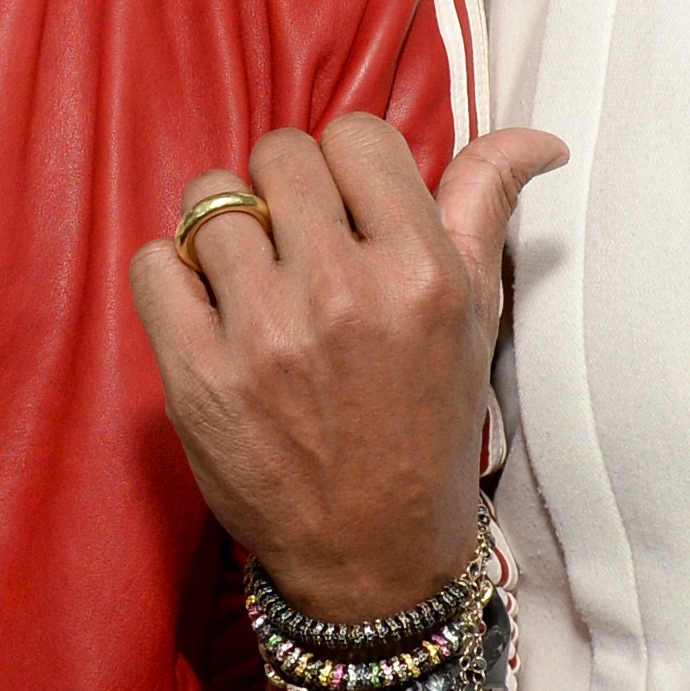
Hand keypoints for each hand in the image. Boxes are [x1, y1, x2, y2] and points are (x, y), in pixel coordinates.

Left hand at [128, 117, 566, 625]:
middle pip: (278, 155)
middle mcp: (341, 294)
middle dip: (285, 189)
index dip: (348, 163)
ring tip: (252, 277)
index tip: (348, 208)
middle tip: (299, 243)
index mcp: (419, 271)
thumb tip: (536, 138)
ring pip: (209, 200)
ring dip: (226, 229)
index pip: (356, 133)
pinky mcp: (197, 376)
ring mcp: (262, 335)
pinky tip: (208, 310)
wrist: (374, 557)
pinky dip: (172, 276)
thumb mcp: (475, 316)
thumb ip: (487, 208)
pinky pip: (154, 263)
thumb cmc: (427, 425)